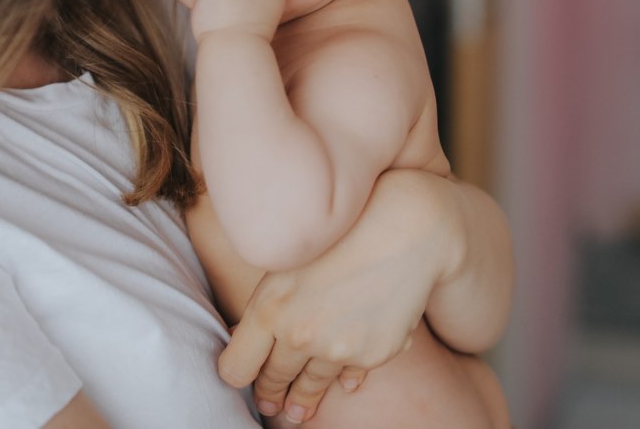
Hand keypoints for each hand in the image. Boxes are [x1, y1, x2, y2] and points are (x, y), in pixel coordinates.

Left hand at [219, 170, 456, 422]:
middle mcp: (299, 334)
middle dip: (269, 392)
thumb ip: (267, 304)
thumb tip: (246, 339)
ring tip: (297, 411)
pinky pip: (350, 376)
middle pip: (273, 378)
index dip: (237, 373)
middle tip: (268, 403)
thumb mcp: (288, 261)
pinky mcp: (371, 354)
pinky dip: (344, 379)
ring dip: (302, 400)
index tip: (242, 375)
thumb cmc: (340, 232)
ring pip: (311, 385)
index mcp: (269, 308)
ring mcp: (337, 349)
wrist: (403, 228)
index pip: (236, 367)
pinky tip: (342, 385)